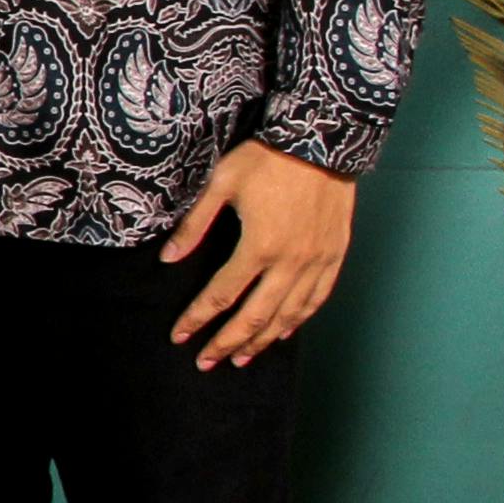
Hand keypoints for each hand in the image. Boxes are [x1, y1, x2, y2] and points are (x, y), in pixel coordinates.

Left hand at [163, 141, 356, 367]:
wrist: (322, 140)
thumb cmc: (267, 158)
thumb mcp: (221, 183)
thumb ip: (194, 225)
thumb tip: (168, 259)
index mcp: (258, 246)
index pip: (220, 295)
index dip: (197, 319)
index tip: (180, 336)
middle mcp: (290, 262)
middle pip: (254, 317)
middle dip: (226, 343)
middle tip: (205, 362)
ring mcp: (316, 262)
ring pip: (287, 316)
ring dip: (261, 342)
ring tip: (240, 360)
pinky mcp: (335, 256)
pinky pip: (316, 300)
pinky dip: (297, 321)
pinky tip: (282, 334)